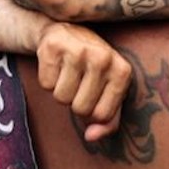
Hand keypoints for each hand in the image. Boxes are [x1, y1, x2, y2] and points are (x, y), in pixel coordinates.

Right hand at [36, 23, 131, 141]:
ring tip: (68, 72)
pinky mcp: (53, 47)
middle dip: (75, 101)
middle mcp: (102, 58)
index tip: (92, 93)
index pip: (102, 115)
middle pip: (80, 108)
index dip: (92, 112)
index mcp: (122, 71)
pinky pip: (46, 84)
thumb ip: (108, 120)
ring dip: (61, 90)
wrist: (67, 31)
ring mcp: (77, 50)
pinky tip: (56, 64)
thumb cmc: (92, 67)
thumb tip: (91, 136)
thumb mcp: (109, 90)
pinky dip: (48, 79)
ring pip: (61, 98)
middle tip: (78, 81)